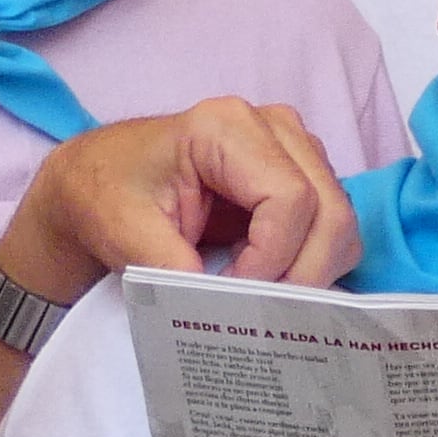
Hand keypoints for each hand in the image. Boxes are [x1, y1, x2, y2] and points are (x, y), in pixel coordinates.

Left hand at [1, 100, 360, 314]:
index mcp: (226, 126)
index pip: (291, 198)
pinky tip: (265, 275)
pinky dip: (310, 261)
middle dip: (302, 271)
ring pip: (340, 219)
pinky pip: (331, 225)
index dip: (272, 258)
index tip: (232, 293)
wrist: (98, 182)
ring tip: (258, 293)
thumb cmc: (104, 195)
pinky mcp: (301, 172)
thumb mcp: (123, 233)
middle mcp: (274, 127)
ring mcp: (294, 147)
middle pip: (330, 209)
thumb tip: (225, 310)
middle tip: (259, 310)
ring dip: (309, 269)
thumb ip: (172, 267)